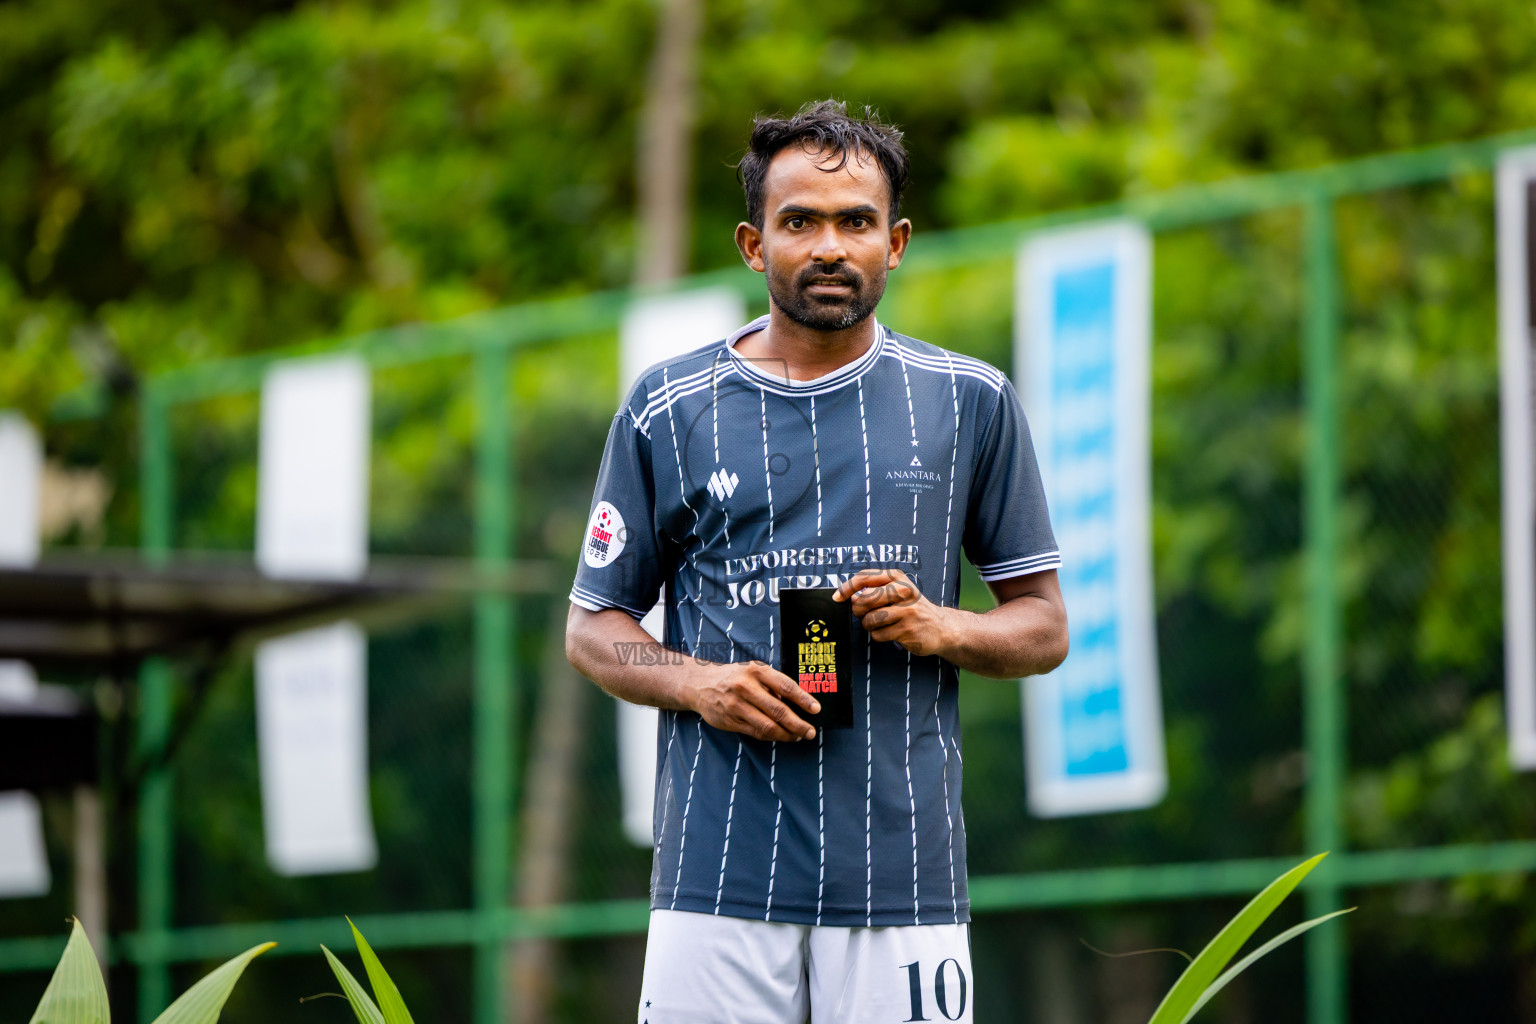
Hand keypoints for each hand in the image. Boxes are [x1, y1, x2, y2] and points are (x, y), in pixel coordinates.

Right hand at [683, 660, 819, 741]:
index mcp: (756, 671)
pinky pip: (756, 733)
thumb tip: (799, 702)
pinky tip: (780, 736)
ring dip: (786, 734)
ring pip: (767, 726)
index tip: (816, 709)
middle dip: (798, 724)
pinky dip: (771, 736)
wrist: (700, 684)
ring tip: (797, 736)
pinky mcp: (730, 721)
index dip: (803, 699)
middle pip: (778, 710)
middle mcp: (746, 688)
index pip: (785, 686)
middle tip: (810, 732)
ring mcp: (736, 706)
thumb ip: (773, 685)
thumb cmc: (735, 677)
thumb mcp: (754, 671)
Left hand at [834, 568, 954, 657]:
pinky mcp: (908, 629)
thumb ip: (874, 589)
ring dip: (869, 625)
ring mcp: (907, 611)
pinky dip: (879, 636)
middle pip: (864, 600)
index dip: (847, 588)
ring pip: (870, 620)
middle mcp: (903, 591)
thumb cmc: (912, 608)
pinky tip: (891, 632)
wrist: (940, 627)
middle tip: (865, 614)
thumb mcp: (897, 590)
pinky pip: (878, 635)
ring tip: (881, 624)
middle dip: (859, 611)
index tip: (837, 597)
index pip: (864, 577)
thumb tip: (850, 597)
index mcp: (897, 577)